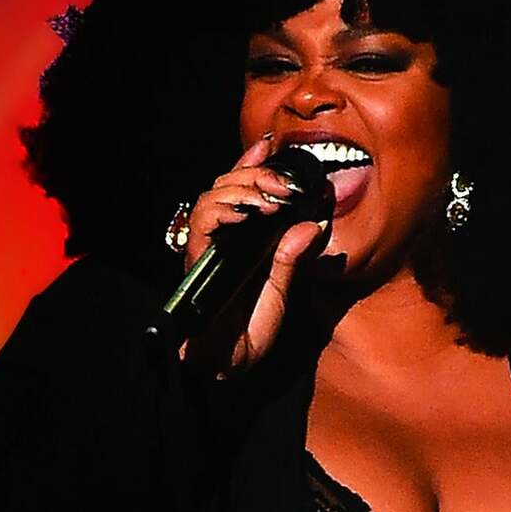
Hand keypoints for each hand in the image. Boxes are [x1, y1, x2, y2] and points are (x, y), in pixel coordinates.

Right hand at [178, 131, 330, 373]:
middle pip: (225, 186)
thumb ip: (293, 258)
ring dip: (241, 190)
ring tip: (269, 200)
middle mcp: (221, 239)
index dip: (251, 165)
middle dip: (255, 177)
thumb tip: (314, 224)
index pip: (242, 191)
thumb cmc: (250, 332)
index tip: (269, 145)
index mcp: (242, 240)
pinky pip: (201, 224)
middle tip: (283, 186)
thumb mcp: (283, 291)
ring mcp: (207, 248)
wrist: (227, 366)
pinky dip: (222, 212)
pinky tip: (244, 214)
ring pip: (212, 197)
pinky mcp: (196, 261)